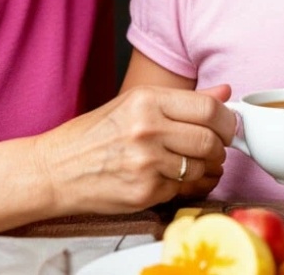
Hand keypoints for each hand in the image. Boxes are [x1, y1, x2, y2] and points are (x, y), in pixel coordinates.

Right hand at [32, 84, 235, 214]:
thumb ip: (184, 99)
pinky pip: (184, 189)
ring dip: (207, 168)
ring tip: (196, 163)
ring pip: (201, 167)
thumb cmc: (96, 133)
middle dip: (221, 145)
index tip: (227, 124)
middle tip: (216, 146)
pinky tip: (178, 178)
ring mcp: (146, 163)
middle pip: (210, 139)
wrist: (56, 170)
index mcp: (147, 99)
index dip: (226, 119)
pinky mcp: (144, 192)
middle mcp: (147, 129)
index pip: (209, 108)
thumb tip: (225, 92)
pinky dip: (188, 186)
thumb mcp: (136, 102)